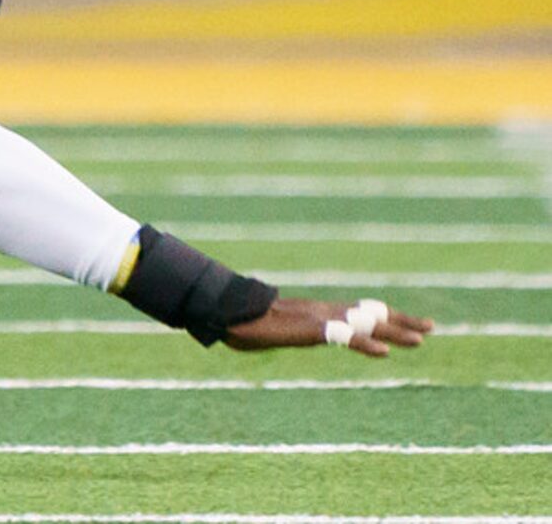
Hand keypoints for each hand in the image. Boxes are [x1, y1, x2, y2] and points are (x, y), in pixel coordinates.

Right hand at [225, 296, 432, 356]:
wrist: (229, 312)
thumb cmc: (248, 320)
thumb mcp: (279, 329)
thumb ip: (293, 330)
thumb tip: (299, 335)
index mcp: (320, 312)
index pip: (361, 312)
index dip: (388, 316)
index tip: (413, 323)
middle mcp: (325, 310)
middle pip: (370, 314)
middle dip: (402, 321)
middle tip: (432, 327)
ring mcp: (319, 318)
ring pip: (364, 324)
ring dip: (393, 331)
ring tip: (420, 340)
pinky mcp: (311, 329)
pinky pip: (343, 337)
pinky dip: (366, 343)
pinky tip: (384, 352)